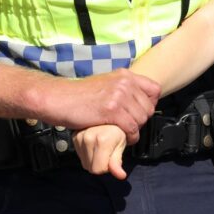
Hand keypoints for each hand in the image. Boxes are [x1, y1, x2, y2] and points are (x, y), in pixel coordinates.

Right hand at [38, 69, 159, 143]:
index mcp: (125, 75)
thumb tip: (136, 101)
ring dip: (136, 130)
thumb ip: (122, 88)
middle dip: (142, 120)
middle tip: (131, 126)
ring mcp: (119, 95)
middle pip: (149, 107)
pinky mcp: (112, 110)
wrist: (58, 98)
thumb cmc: (78, 95)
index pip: (155, 89)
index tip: (141, 112)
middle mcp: (125, 82)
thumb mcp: (105, 83)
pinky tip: (123, 139)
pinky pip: (131, 127)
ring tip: (126, 133)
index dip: (151, 104)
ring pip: (141, 119)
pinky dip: (130, 137)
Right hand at [73, 124, 127, 179]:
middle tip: (108, 151)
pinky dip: (88, 154)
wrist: (110, 115)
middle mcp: (88, 137)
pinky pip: (80, 155)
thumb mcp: (121, 145)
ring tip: (102, 147)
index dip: (107, 167)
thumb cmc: (119, 130)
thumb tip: (121, 176)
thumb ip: (117, 162)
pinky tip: (94, 145)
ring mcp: (79, 136)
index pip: (98, 169)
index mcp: (102, 140)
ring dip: (94, 160)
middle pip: (90, 168)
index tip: (112, 158)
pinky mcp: (74, 136)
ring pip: (84, 163)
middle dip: (100, 164)